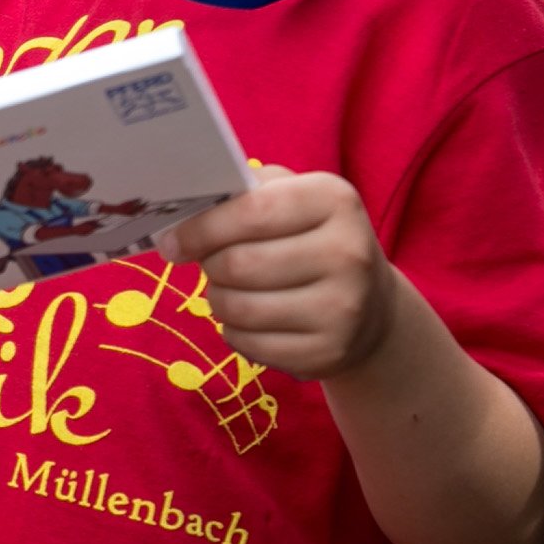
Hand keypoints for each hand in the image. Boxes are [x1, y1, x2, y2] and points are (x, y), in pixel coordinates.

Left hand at [155, 166, 397, 381]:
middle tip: (208, 265)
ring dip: (217, 300)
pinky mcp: (328, 352)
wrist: (371, 306)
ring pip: (239, 308)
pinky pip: (248, 344)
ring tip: (228, 291)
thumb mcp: (292, 198)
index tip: (172, 240)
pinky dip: (233, 332)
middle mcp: (347, 253)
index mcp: (333, 201)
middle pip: (238, 264)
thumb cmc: (311, 239)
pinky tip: (250, 320)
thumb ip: (243, 192)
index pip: (251, 212)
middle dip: (209, 266)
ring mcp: (343, 308)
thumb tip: (184, 206)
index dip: (200, 228)